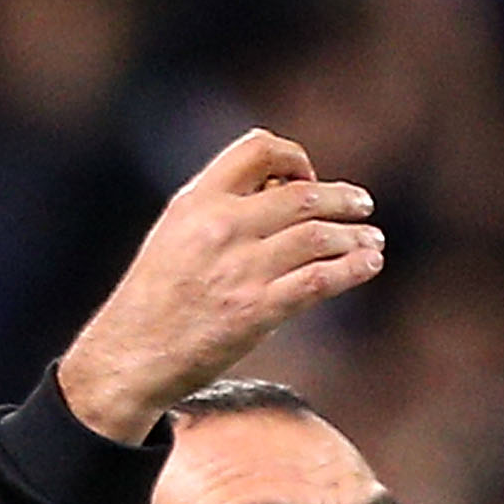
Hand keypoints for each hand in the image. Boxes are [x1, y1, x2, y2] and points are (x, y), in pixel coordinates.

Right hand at [56, 130, 382, 443]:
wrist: (131, 354)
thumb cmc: (160, 293)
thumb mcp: (178, 231)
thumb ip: (225, 205)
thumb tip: (290, 186)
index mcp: (197, 201)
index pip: (257, 149)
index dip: (295, 156)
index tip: (309, 176)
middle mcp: (220, 227)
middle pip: (303, 195)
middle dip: (343, 198)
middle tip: (363, 205)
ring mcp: (240, 269)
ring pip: (319, 236)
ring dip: (356, 236)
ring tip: (372, 240)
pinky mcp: (257, 310)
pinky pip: (320, 280)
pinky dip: (354, 268)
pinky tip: (369, 264)